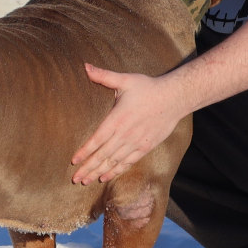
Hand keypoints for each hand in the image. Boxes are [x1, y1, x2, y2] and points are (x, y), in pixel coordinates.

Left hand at [70, 63, 185, 184]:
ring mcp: (136, 142)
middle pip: (102, 155)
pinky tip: (106, 177)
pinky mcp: (145, 147)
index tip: (73, 161)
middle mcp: (125, 134)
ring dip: (99, 172)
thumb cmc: (148, 88)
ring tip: (86, 181)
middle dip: (88, 168)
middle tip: (75, 179)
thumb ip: (104, 76)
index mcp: (117, 118)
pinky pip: (128, 162)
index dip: (84, 152)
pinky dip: (116, 171)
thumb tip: (85, 66)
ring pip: (114, 162)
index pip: (96, 140)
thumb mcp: (125, 79)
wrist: (174, 98)